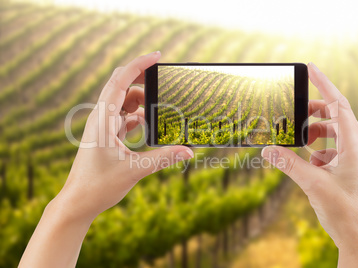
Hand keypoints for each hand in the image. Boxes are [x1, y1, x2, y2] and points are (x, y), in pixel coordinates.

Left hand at [19, 52, 192, 267]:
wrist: (77, 202)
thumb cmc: (98, 186)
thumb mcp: (134, 170)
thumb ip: (164, 158)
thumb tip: (189, 151)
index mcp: (103, 119)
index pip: (120, 80)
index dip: (139, 64)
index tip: (157, 55)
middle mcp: (100, 118)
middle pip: (122, 86)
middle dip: (143, 80)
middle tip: (164, 82)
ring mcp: (102, 126)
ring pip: (123, 102)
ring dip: (142, 102)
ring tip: (161, 110)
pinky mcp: (106, 136)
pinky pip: (123, 117)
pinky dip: (138, 117)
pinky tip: (150, 126)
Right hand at [262, 63, 357, 266]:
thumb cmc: (344, 212)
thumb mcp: (312, 184)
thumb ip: (288, 164)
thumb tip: (266, 150)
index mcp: (355, 146)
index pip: (340, 105)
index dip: (325, 84)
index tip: (311, 68)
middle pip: (337, 117)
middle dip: (315, 112)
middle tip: (295, 112)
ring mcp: (355, 160)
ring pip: (334, 134)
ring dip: (315, 133)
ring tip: (299, 139)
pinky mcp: (350, 170)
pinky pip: (333, 150)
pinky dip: (318, 150)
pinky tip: (308, 162)